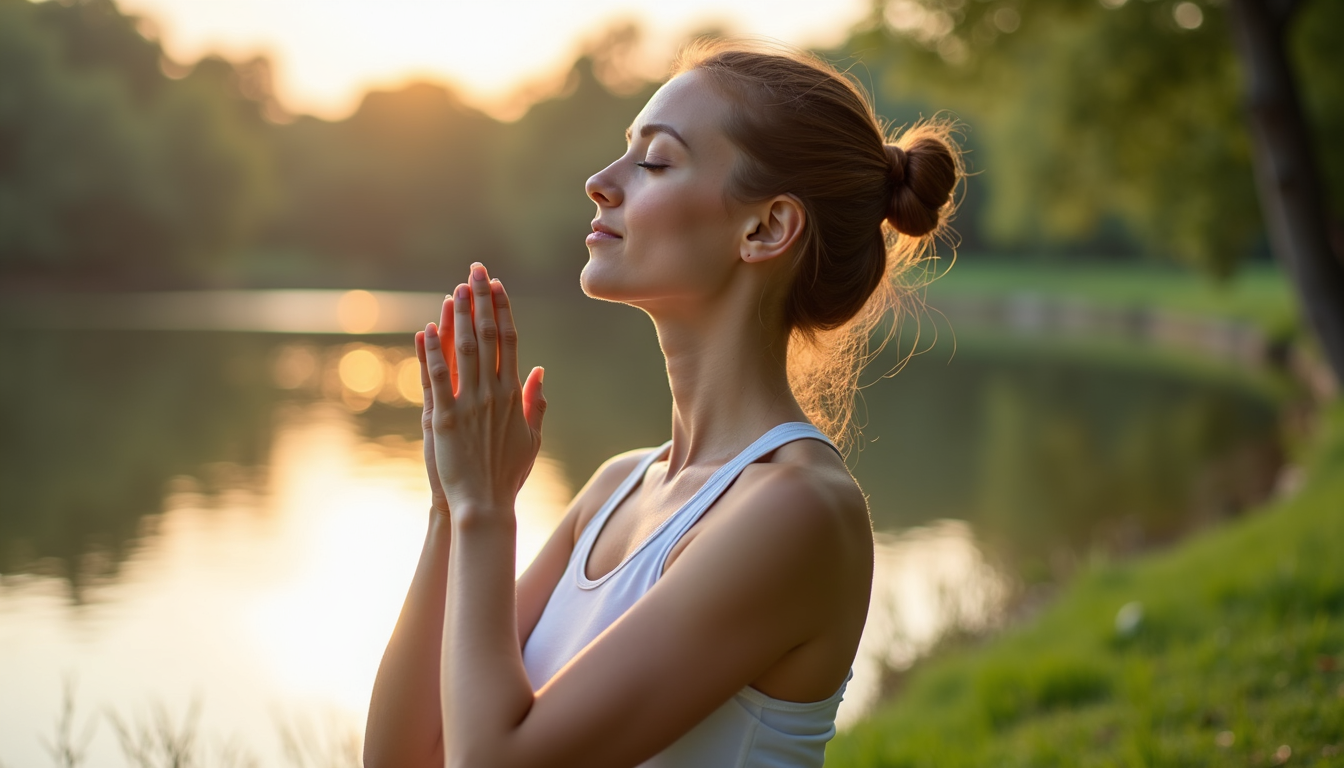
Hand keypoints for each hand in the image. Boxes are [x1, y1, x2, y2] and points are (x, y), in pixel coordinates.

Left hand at [421, 263, 545, 522]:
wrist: (485, 505)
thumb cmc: (507, 475)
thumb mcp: (531, 437)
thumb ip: (536, 402)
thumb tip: (541, 373)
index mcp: (513, 395)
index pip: (510, 342)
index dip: (503, 311)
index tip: (498, 286)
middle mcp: (494, 393)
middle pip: (489, 336)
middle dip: (482, 300)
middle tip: (476, 271)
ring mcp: (470, 404)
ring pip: (466, 350)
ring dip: (461, 316)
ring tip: (456, 288)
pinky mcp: (445, 418)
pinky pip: (438, 378)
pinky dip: (432, 352)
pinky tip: (426, 329)